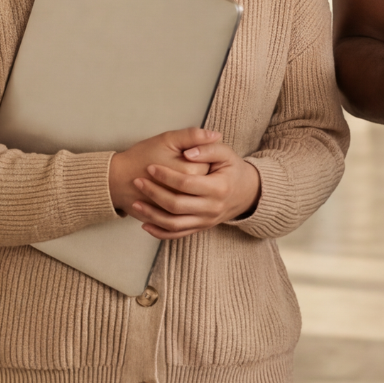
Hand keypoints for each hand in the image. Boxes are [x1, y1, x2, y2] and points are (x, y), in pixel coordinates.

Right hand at [109, 128, 214, 213]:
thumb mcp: (167, 139)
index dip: (202, 157)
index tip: (187, 154)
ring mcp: (180, 211)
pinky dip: (184, 209)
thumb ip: (193, 136)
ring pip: (197, 201)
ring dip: (192, 191)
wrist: (116, 179)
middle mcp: (189, 195)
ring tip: (176, 179)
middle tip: (180, 166)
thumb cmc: (141, 157)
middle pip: (205, 183)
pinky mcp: (170, 220)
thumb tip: (216, 135)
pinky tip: (175, 197)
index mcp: (191, 173)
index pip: (211, 165)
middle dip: (197, 174)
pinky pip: (184, 217)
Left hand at [122, 130, 263, 239]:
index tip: (150, 167)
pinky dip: (159, 232)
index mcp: (219, 188)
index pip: (186, 183)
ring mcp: (206, 221)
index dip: (166, 175)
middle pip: (177, 205)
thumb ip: (207, 148)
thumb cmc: (232, 170)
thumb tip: (188, 153)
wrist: (247, 193)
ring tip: (136, 203)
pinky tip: (145, 224)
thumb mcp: (226, 153)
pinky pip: (177, 234)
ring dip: (152, 215)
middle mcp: (212, 208)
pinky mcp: (201, 228)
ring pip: (174, 223)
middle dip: (154, 193)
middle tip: (138, 181)